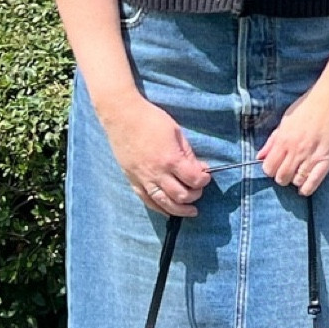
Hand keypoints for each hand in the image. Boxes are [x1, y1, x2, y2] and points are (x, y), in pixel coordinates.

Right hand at [102, 95, 212, 214]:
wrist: (122, 116)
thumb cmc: (150, 119)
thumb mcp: (176, 132)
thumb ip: (188, 154)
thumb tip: (201, 169)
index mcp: (171, 159)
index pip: (194, 180)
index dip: (204, 180)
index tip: (206, 177)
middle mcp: (157, 173)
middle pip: (181, 196)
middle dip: (195, 195)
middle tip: (198, 189)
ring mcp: (143, 179)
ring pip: (164, 203)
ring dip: (180, 210)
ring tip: (190, 211)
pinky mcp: (132, 180)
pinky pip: (147, 201)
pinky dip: (160, 209)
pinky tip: (169, 211)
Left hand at [257, 66, 328, 198]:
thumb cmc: (311, 103)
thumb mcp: (286, 119)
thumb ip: (273, 139)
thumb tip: (260, 156)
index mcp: (283, 138)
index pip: (268, 167)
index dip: (271, 169)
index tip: (276, 166)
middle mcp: (295, 149)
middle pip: (281, 177)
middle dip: (282, 177)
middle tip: (288, 171)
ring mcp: (311, 155)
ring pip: (296, 181)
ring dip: (295, 181)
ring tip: (299, 174)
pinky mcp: (327, 158)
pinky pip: (314, 181)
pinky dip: (308, 188)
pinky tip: (305, 188)